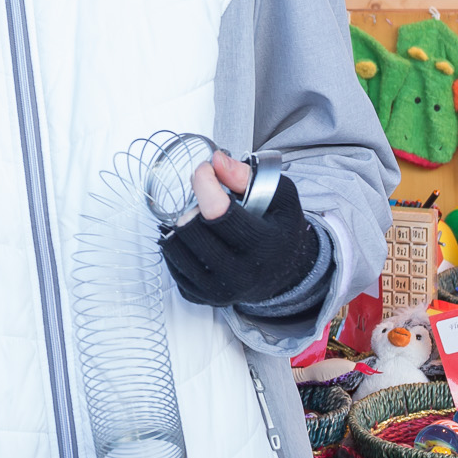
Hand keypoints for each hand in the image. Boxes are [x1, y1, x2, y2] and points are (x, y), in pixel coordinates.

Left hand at [161, 157, 322, 308]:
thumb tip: (218, 161)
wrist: (285, 274)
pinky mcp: (200, 296)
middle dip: (194, 206)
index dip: (205, 182)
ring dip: (184, 226)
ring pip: (176, 246)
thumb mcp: (280, 197)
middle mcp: (240, 273)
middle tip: (207, 201)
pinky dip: (180, 245)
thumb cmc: (280, 233)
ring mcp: (218, 289)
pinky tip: (198, 240)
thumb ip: (249, 176)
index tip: (205, 170)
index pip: (218, 212)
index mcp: (263, 246)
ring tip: (204, 222)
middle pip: (191, 229)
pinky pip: (172, 263)